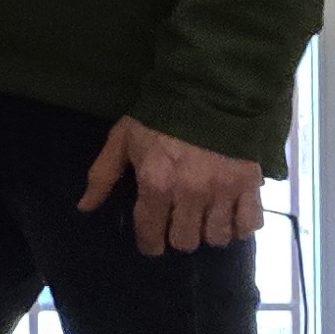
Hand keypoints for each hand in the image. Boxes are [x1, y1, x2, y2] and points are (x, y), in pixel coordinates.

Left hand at [76, 119, 264, 257]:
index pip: (151, 233)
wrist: (207, 90)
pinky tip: (230, 217)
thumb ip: (103, 174)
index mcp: (156, 183)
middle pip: (185, 241)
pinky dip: (240, 227)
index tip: (151, 242)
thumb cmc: (159, 116)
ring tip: (203, 220)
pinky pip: (250, 224)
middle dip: (178, 236)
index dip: (149, 243)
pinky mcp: (249, 184)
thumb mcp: (123, 139)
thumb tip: (85, 207)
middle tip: (177, 223)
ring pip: (217, 238)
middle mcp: (189, 193)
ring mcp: (222, 191)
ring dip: (208, 233)